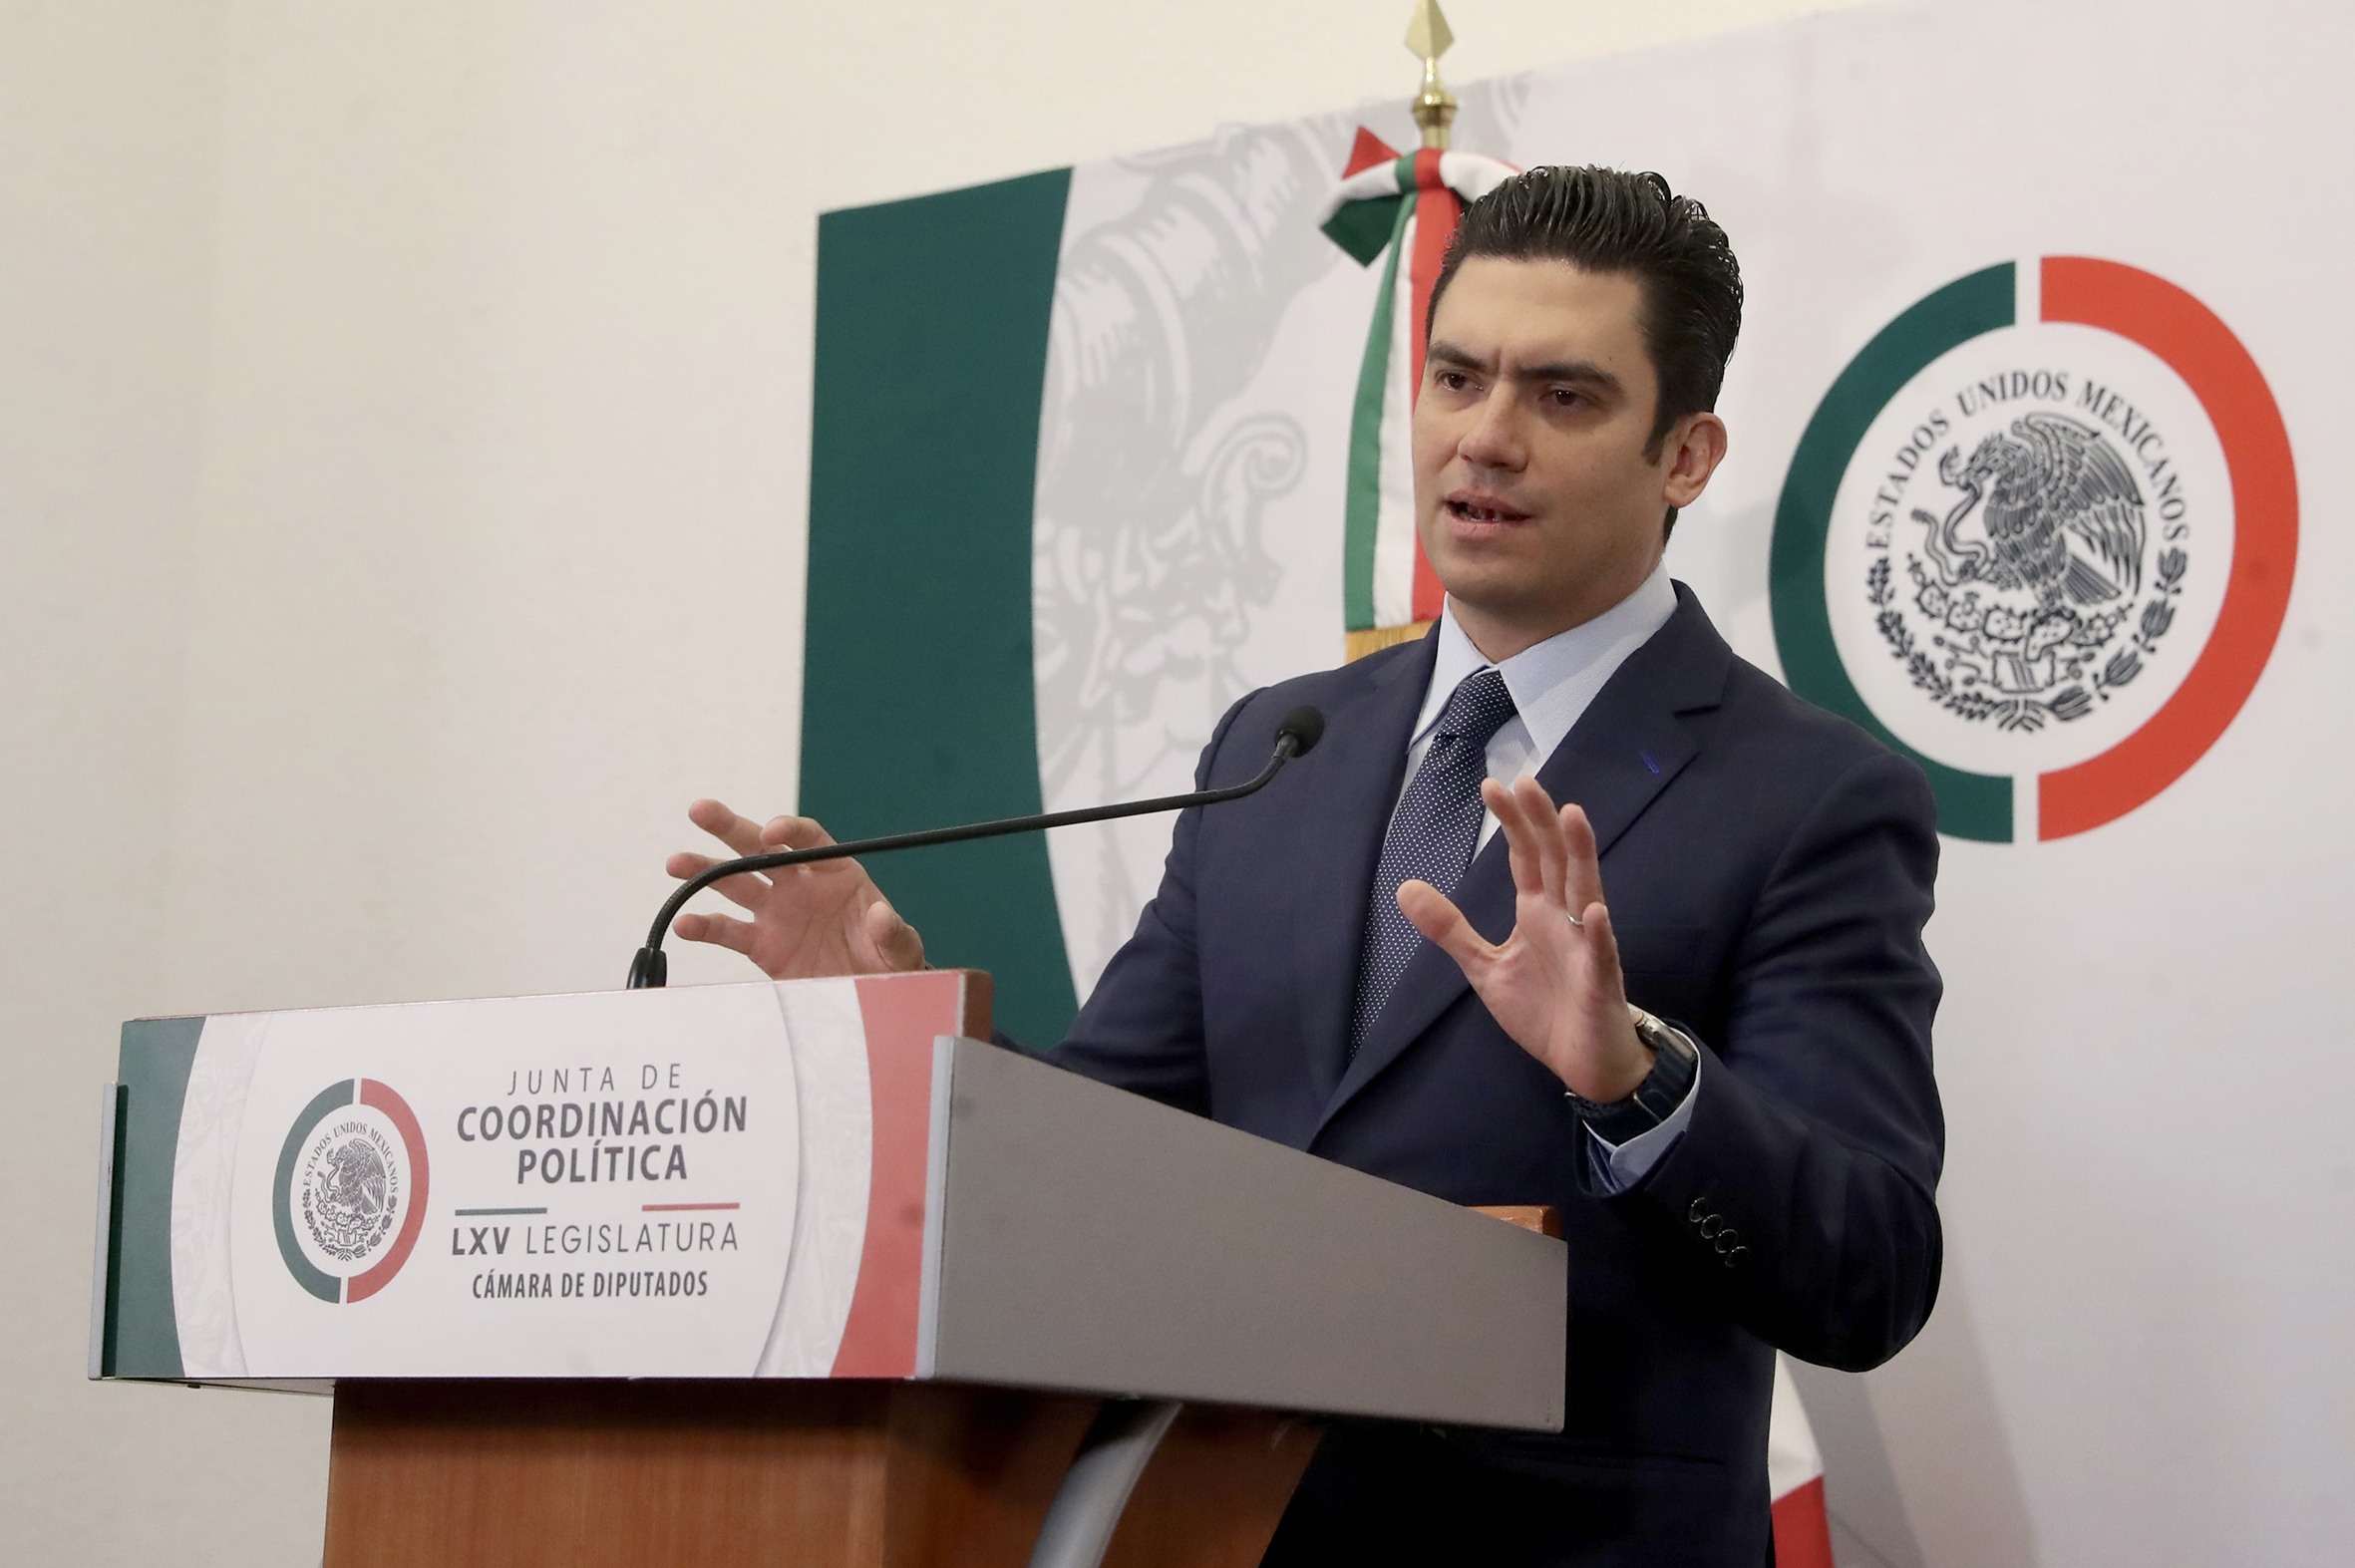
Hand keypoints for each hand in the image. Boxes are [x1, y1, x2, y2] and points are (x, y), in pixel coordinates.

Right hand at [664, 799, 925, 978]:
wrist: (872, 996)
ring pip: (736, 883)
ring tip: (676, 864)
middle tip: (700, 811)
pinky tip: (684, 922)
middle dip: (731, 828)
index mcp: (836, 872)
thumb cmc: (888, 960)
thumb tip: (882, 916)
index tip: (773, 832)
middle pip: (761, 848)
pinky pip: (729, 931)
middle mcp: (800, 885)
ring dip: (705, 871)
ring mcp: (777, 913)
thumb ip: (893, 932)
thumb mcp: (901, 947)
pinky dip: (706, 926)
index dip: (790, 831)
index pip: (809, 839)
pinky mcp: (762, 945)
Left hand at [1395, 775, 1651, 1101]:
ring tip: (1571, 815)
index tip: (1493, 786)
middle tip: (1525, 781)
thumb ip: (1450, 929)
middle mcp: (1565, 918)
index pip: (1526, 857)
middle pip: (1554, 859)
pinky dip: (1596, 932)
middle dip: (1540, 822)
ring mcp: (1586, 945)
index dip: (1512, 822)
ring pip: (1584, 890)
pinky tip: (1590, 911)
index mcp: (1538, 912)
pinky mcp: (1600, 980)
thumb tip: (1405, 887)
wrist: (1582, 1061)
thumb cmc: (1543, 1009)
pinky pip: (1599, 953)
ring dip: (1579, 854)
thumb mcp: (1485, 967)